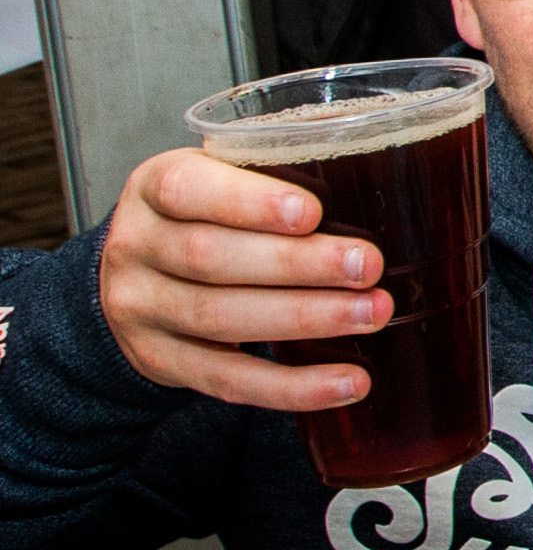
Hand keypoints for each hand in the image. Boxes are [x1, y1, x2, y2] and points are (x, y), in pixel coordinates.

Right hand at [97, 148, 385, 408]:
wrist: (132, 276)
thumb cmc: (204, 213)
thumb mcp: (221, 175)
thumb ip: (278, 166)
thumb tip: (382, 161)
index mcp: (153, 186)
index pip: (188, 189)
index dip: (249, 203)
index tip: (313, 212)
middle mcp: (137, 247)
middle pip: (211, 259)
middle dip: (297, 265)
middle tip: (367, 266)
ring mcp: (142, 311)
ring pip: (221, 320)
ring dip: (306, 319)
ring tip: (373, 313)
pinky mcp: (163, 363)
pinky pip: (228, 380)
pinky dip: (293, 387)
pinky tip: (349, 382)